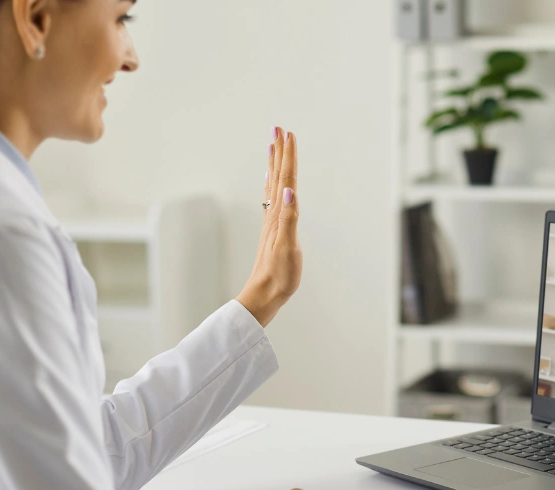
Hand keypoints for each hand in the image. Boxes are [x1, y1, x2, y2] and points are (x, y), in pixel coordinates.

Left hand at [237, 126, 300, 327]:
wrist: (264, 294)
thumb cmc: (279, 274)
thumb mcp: (288, 246)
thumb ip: (289, 217)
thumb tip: (288, 191)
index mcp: (279, 215)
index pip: (286, 179)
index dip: (288, 156)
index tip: (288, 134)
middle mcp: (274, 214)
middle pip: (279, 177)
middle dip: (280, 152)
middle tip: (280, 129)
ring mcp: (273, 221)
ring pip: (275, 185)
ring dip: (276, 164)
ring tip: (275, 147)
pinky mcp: (274, 230)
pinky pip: (274, 199)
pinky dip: (275, 185)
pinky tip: (275, 183)